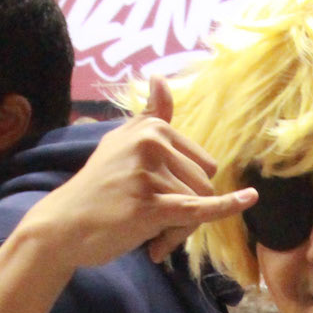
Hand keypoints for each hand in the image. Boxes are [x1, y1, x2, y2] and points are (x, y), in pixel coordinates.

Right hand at [22, 78, 256, 270]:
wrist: (63, 225)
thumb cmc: (99, 187)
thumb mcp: (122, 142)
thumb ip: (149, 116)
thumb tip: (160, 76)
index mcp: (150, 128)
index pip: (201, 164)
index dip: (187, 191)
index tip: (158, 203)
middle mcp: (150, 144)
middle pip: (204, 185)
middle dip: (187, 212)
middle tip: (154, 225)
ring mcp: (149, 174)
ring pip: (198, 206)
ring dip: (179, 230)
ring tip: (148, 235)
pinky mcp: (148, 205)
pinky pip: (197, 210)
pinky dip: (226, 207)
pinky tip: (249, 198)